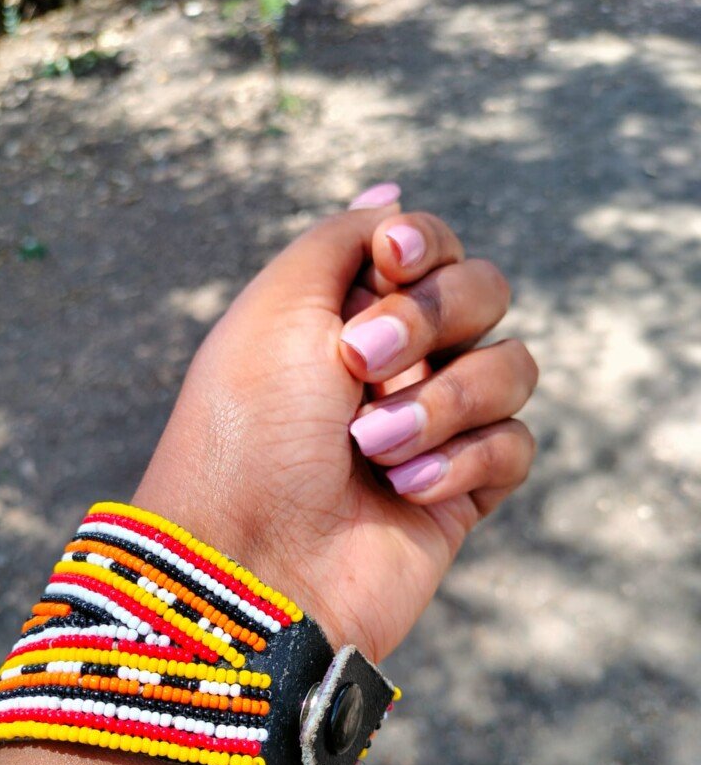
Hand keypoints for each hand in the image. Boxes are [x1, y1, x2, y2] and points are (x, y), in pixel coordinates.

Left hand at [135, 197, 536, 659]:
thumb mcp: (278, 306)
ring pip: (511, 368)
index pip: (430, 245)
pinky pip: (514, 445)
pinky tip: (405, 490)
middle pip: (484, 292)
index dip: (424, 245)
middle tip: (359, 363)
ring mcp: (433, 428)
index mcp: (345, 314)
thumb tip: (388, 200)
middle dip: (431, 319)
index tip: (392, 259)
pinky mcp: (462, 491)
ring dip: (444, 401)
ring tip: (371, 448)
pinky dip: (462, 460)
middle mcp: (396, 364)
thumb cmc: (251, 431)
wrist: (253, 565)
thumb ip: (340, 240)